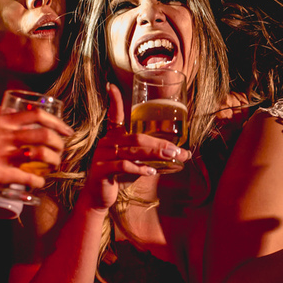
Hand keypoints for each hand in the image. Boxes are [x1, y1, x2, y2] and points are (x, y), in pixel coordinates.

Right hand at [0, 105, 71, 204]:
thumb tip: (8, 110)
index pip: (36, 115)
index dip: (57, 122)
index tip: (66, 130)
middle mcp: (1, 135)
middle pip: (44, 136)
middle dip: (60, 144)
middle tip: (62, 151)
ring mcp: (0, 154)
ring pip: (41, 156)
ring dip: (54, 162)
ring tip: (54, 168)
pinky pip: (28, 177)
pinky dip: (38, 181)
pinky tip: (40, 183)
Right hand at [82, 84, 190, 209]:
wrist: (99, 196)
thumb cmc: (119, 175)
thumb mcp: (138, 163)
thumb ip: (155, 157)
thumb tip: (183, 154)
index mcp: (114, 136)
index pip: (114, 115)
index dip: (113, 101)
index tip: (111, 86)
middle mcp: (107, 142)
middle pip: (137, 138)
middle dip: (159, 144)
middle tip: (176, 150)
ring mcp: (103, 155)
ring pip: (132, 151)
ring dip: (154, 155)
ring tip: (170, 158)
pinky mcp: (101, 170)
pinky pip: (123, 165)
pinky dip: (139, 169)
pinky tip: (151, 172)